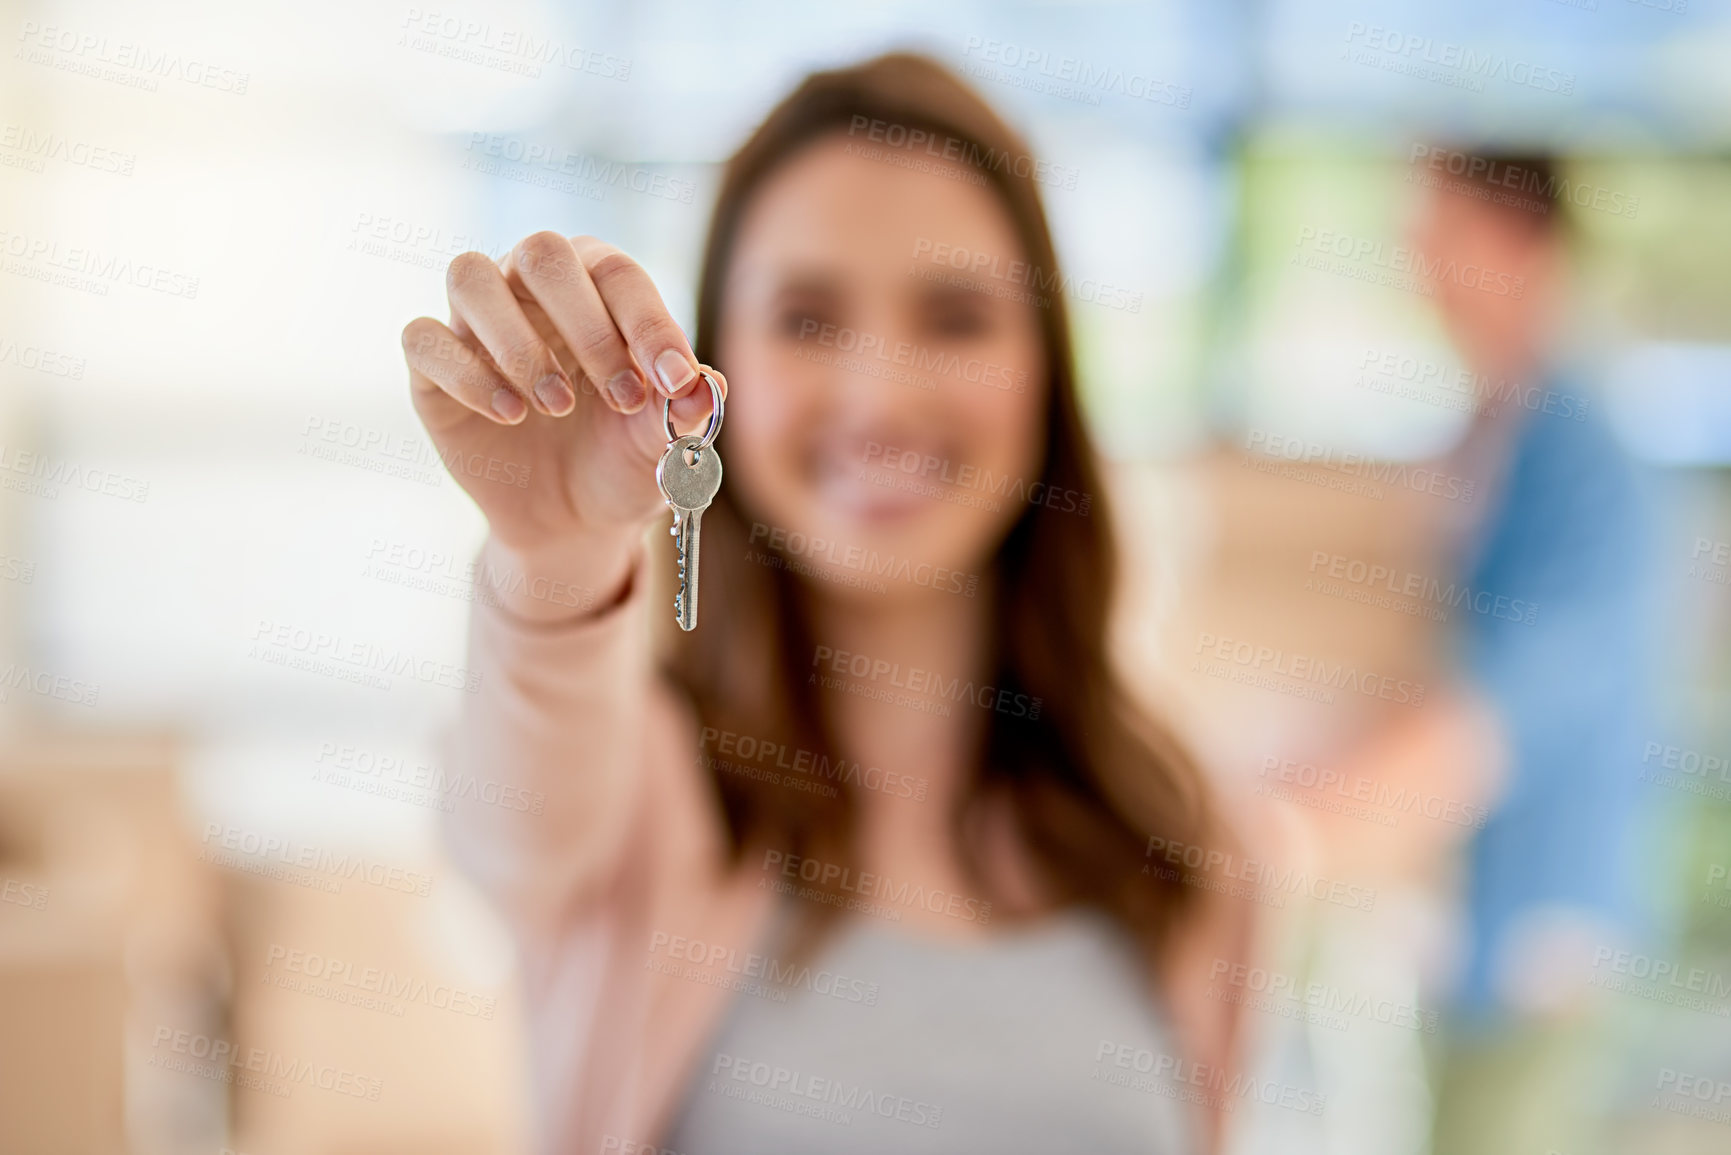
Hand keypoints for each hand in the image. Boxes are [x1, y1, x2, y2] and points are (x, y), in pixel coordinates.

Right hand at [401, 232, 725, 553]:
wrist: (572, 520)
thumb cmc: (622, 460)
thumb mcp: (662, 444)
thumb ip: (683, 410)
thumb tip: (703, 385)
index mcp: (596, 286)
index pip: (617, 273)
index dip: (648, 323)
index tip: (675, 381)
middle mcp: (530, 287)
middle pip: (541, 252)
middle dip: (587, 325)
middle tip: (622, 397)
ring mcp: (476, 323)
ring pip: (469, 275)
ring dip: (518, 342)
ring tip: (556, 406)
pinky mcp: (432, 369)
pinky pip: (424, 339)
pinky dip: (467, 374)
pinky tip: (509, 416)